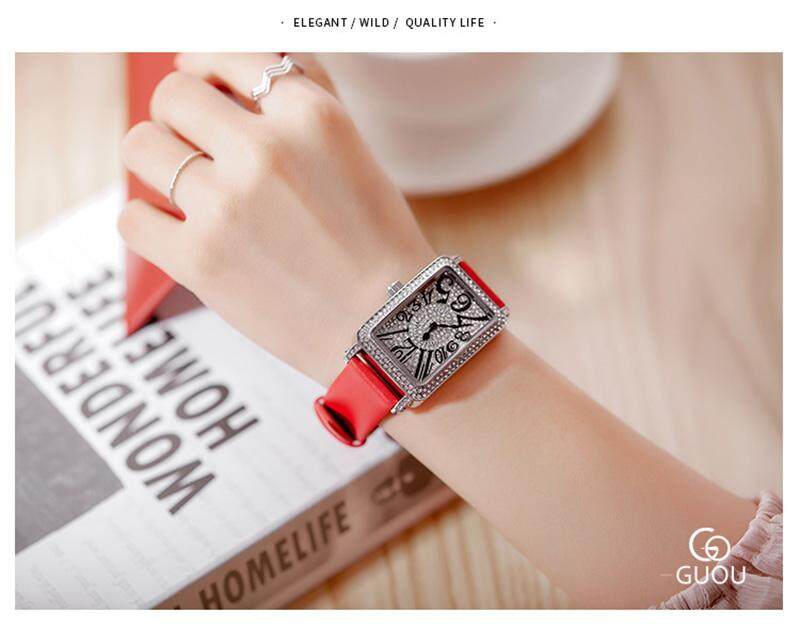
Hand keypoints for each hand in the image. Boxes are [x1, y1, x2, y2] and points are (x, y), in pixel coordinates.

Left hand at [120, 53, 433, 383]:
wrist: (386, 325)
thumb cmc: (376, 243)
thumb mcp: (354, 154)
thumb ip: (300, 103)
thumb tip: (236, 73)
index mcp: (312, 118)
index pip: (233, 56)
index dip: (206, 63)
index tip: (198, 77)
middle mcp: (266, 152)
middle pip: (174, 94)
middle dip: (179, 114)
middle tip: (192, 141)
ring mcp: (226, 206)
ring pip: (140, 145)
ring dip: (155, 160)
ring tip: (181, 185)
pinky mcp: (198, 259)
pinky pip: (132, 217)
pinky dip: (149, 222)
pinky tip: (176, 230)